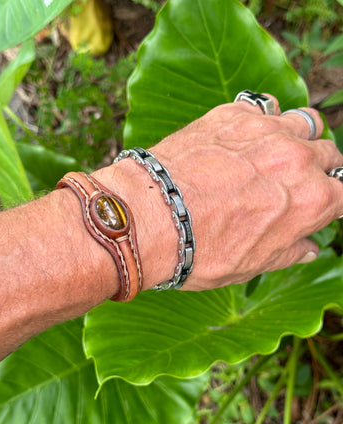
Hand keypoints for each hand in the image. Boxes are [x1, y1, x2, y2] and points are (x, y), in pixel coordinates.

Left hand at [146, 95, 342, 289]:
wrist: (152, 217)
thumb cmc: (200, 250)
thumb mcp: (252, 264)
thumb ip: (288, 251)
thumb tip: (308, 248)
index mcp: (312, 201)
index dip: (334, 201)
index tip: (321, 204)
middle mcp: (297, 159)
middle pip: (329, 154)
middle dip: (319, 169)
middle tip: (295, 181)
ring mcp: (267, 131)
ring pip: (305, 122)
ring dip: (299, 136)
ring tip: (278, 152)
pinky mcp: (234, 114)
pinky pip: (266, 105)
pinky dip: (266, 117)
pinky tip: (249, 133)